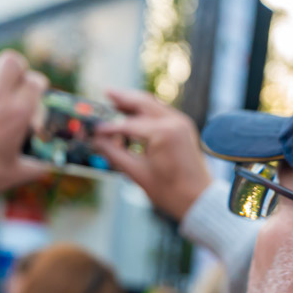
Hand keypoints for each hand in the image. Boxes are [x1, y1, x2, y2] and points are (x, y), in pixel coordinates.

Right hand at [89, 88, 211, 220]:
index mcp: (163, 133)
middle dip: (123, 98)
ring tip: (117, 99)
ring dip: (135, 102)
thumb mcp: (137, 173)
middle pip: (143, 103)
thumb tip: (96, 141)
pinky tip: (134, 114)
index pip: (128, 124)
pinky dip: (147, 111)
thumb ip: (114, 153)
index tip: (94, 129)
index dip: (109, 126)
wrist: (198, 199)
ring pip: (153, 105)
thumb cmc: (170, 191)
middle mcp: (174, 122)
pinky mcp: (184, 127)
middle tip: (106, 92)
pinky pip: (162, 112)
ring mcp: (181, 123)